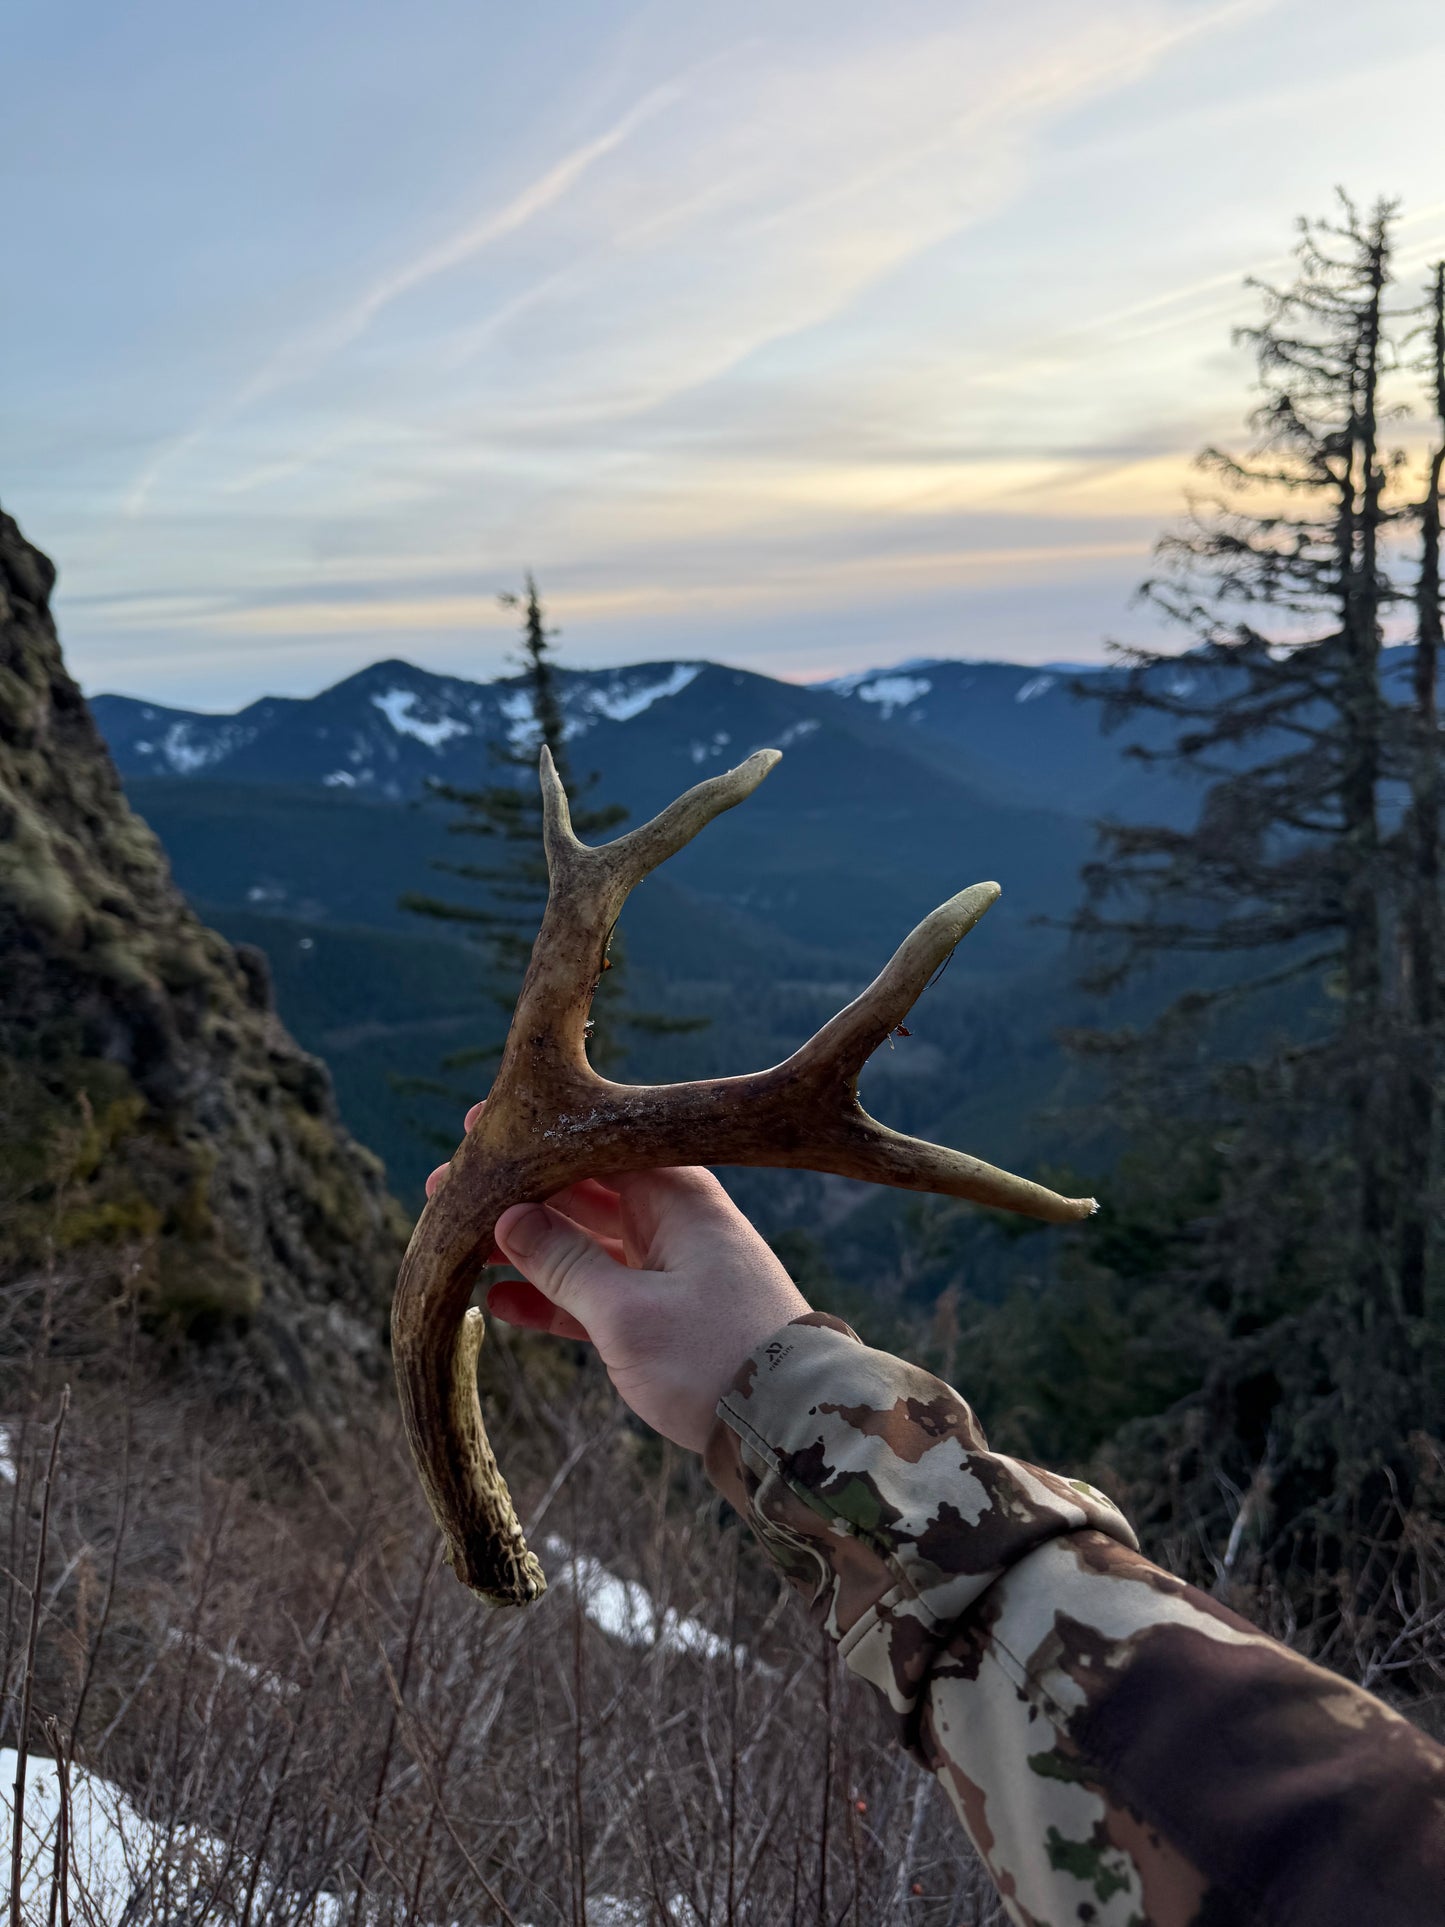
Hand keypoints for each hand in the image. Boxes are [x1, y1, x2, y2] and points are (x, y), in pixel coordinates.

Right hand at [426, 1105, 809, 1452]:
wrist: (791, 1425)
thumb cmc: (715, 1357)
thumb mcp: (628, 1313)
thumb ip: (563, 1263)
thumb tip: (507, 1217)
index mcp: (677, 1195)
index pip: (593, 1145)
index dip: (534, 1140)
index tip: (476, 1131)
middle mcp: (674, 1220)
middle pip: (580, 1191)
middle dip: (515, 1193)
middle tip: (442, 1190)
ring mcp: (669, 1268)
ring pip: (582, 1243)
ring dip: (523, 1246)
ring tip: (455, 1244)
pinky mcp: (664, 1315)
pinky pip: (596, 1293)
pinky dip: (552, 1297)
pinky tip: (497, 1302)